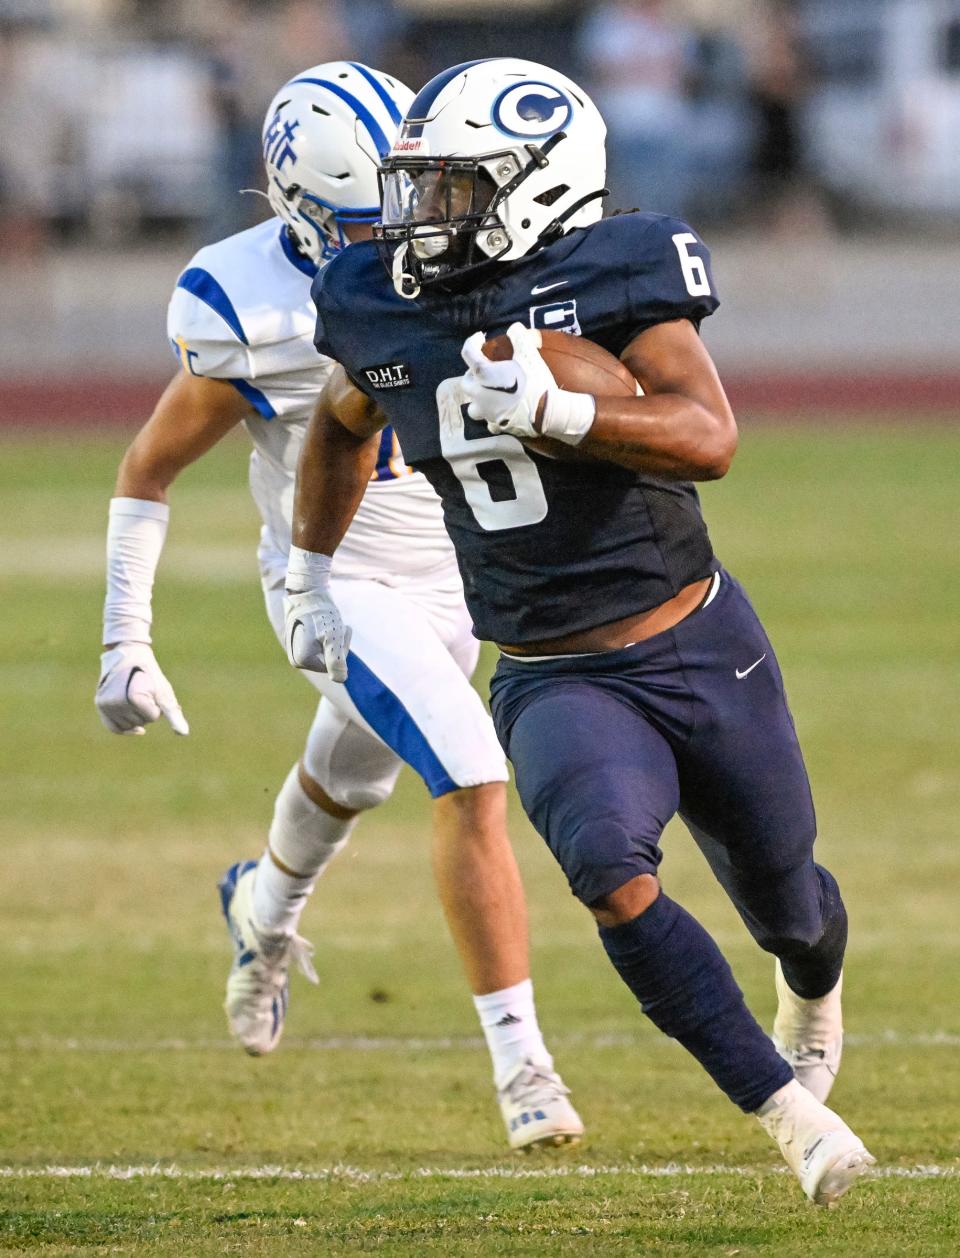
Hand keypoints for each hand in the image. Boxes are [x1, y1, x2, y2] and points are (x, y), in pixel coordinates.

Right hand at [96, 642, 189, 735]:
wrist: (129, 654)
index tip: (152, 689)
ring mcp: (106, 704)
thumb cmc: (150, 674)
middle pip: (140, 722)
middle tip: (142, 690)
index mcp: (134, 698)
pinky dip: (123, 729)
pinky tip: (136, 730)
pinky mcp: (100, 704)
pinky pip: (113, 727)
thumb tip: (184, 734)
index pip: (153, 717)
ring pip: (128, 726)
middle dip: (145, 710)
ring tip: (134, 695)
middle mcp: (117, 702)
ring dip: (135, 715)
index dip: (157, 704)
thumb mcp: (164, 692)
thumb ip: (173, 714)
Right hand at [282, 550, 351, 681]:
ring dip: (334, 638)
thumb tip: (340, 680)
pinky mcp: (298, 639)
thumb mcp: (333, 638)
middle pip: (327, 660)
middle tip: (338, 625)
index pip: (332, 667)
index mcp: (301, 661)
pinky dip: (327, 633)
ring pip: (324, 651)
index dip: (341, 650)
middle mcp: (295, 658)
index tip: (340, 631)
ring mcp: (295, 649)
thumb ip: (337, 661)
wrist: (307, 590)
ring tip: (331, 622)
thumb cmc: (322, 613)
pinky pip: (319, 642)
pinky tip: (324, 621)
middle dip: (337, 645)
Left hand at [460, 322, 556, 438]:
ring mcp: (487, 412)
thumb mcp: (529, 355)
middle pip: (466, 382)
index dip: (472, 342)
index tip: (480, 338)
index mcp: (483, 375)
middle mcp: (479, 395)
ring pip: (473, 406)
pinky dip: (492, 415)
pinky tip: (502, 410)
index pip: (468, 353)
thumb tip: (515, 327)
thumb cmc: (536, 382)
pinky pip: (489, 421)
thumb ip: (519, 338)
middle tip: (487, 369)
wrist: (548, 413)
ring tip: (490, 393)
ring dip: (478, 398)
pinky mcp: (497, 425)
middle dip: (473, 374)